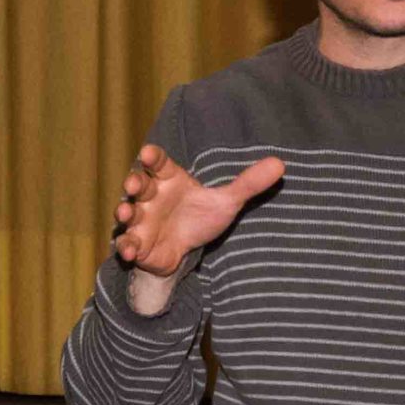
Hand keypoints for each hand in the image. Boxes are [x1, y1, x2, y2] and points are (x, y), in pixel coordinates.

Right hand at [111, 144, 286, 277]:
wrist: (184, 249)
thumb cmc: (199, 217)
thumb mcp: (226, 202)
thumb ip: (248, 184)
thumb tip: (280, 164)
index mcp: (170, 180)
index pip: (159, 164)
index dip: (153, 158)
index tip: (148, 152)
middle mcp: (152, 197)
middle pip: (139, 185)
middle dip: (133, 183)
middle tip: (134, 184)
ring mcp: (141, 220)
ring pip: (127, 212)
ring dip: (124, 212)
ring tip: (125, 213)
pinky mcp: (137, 243)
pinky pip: (127, 243)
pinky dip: (126, 246)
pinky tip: (130, 251)